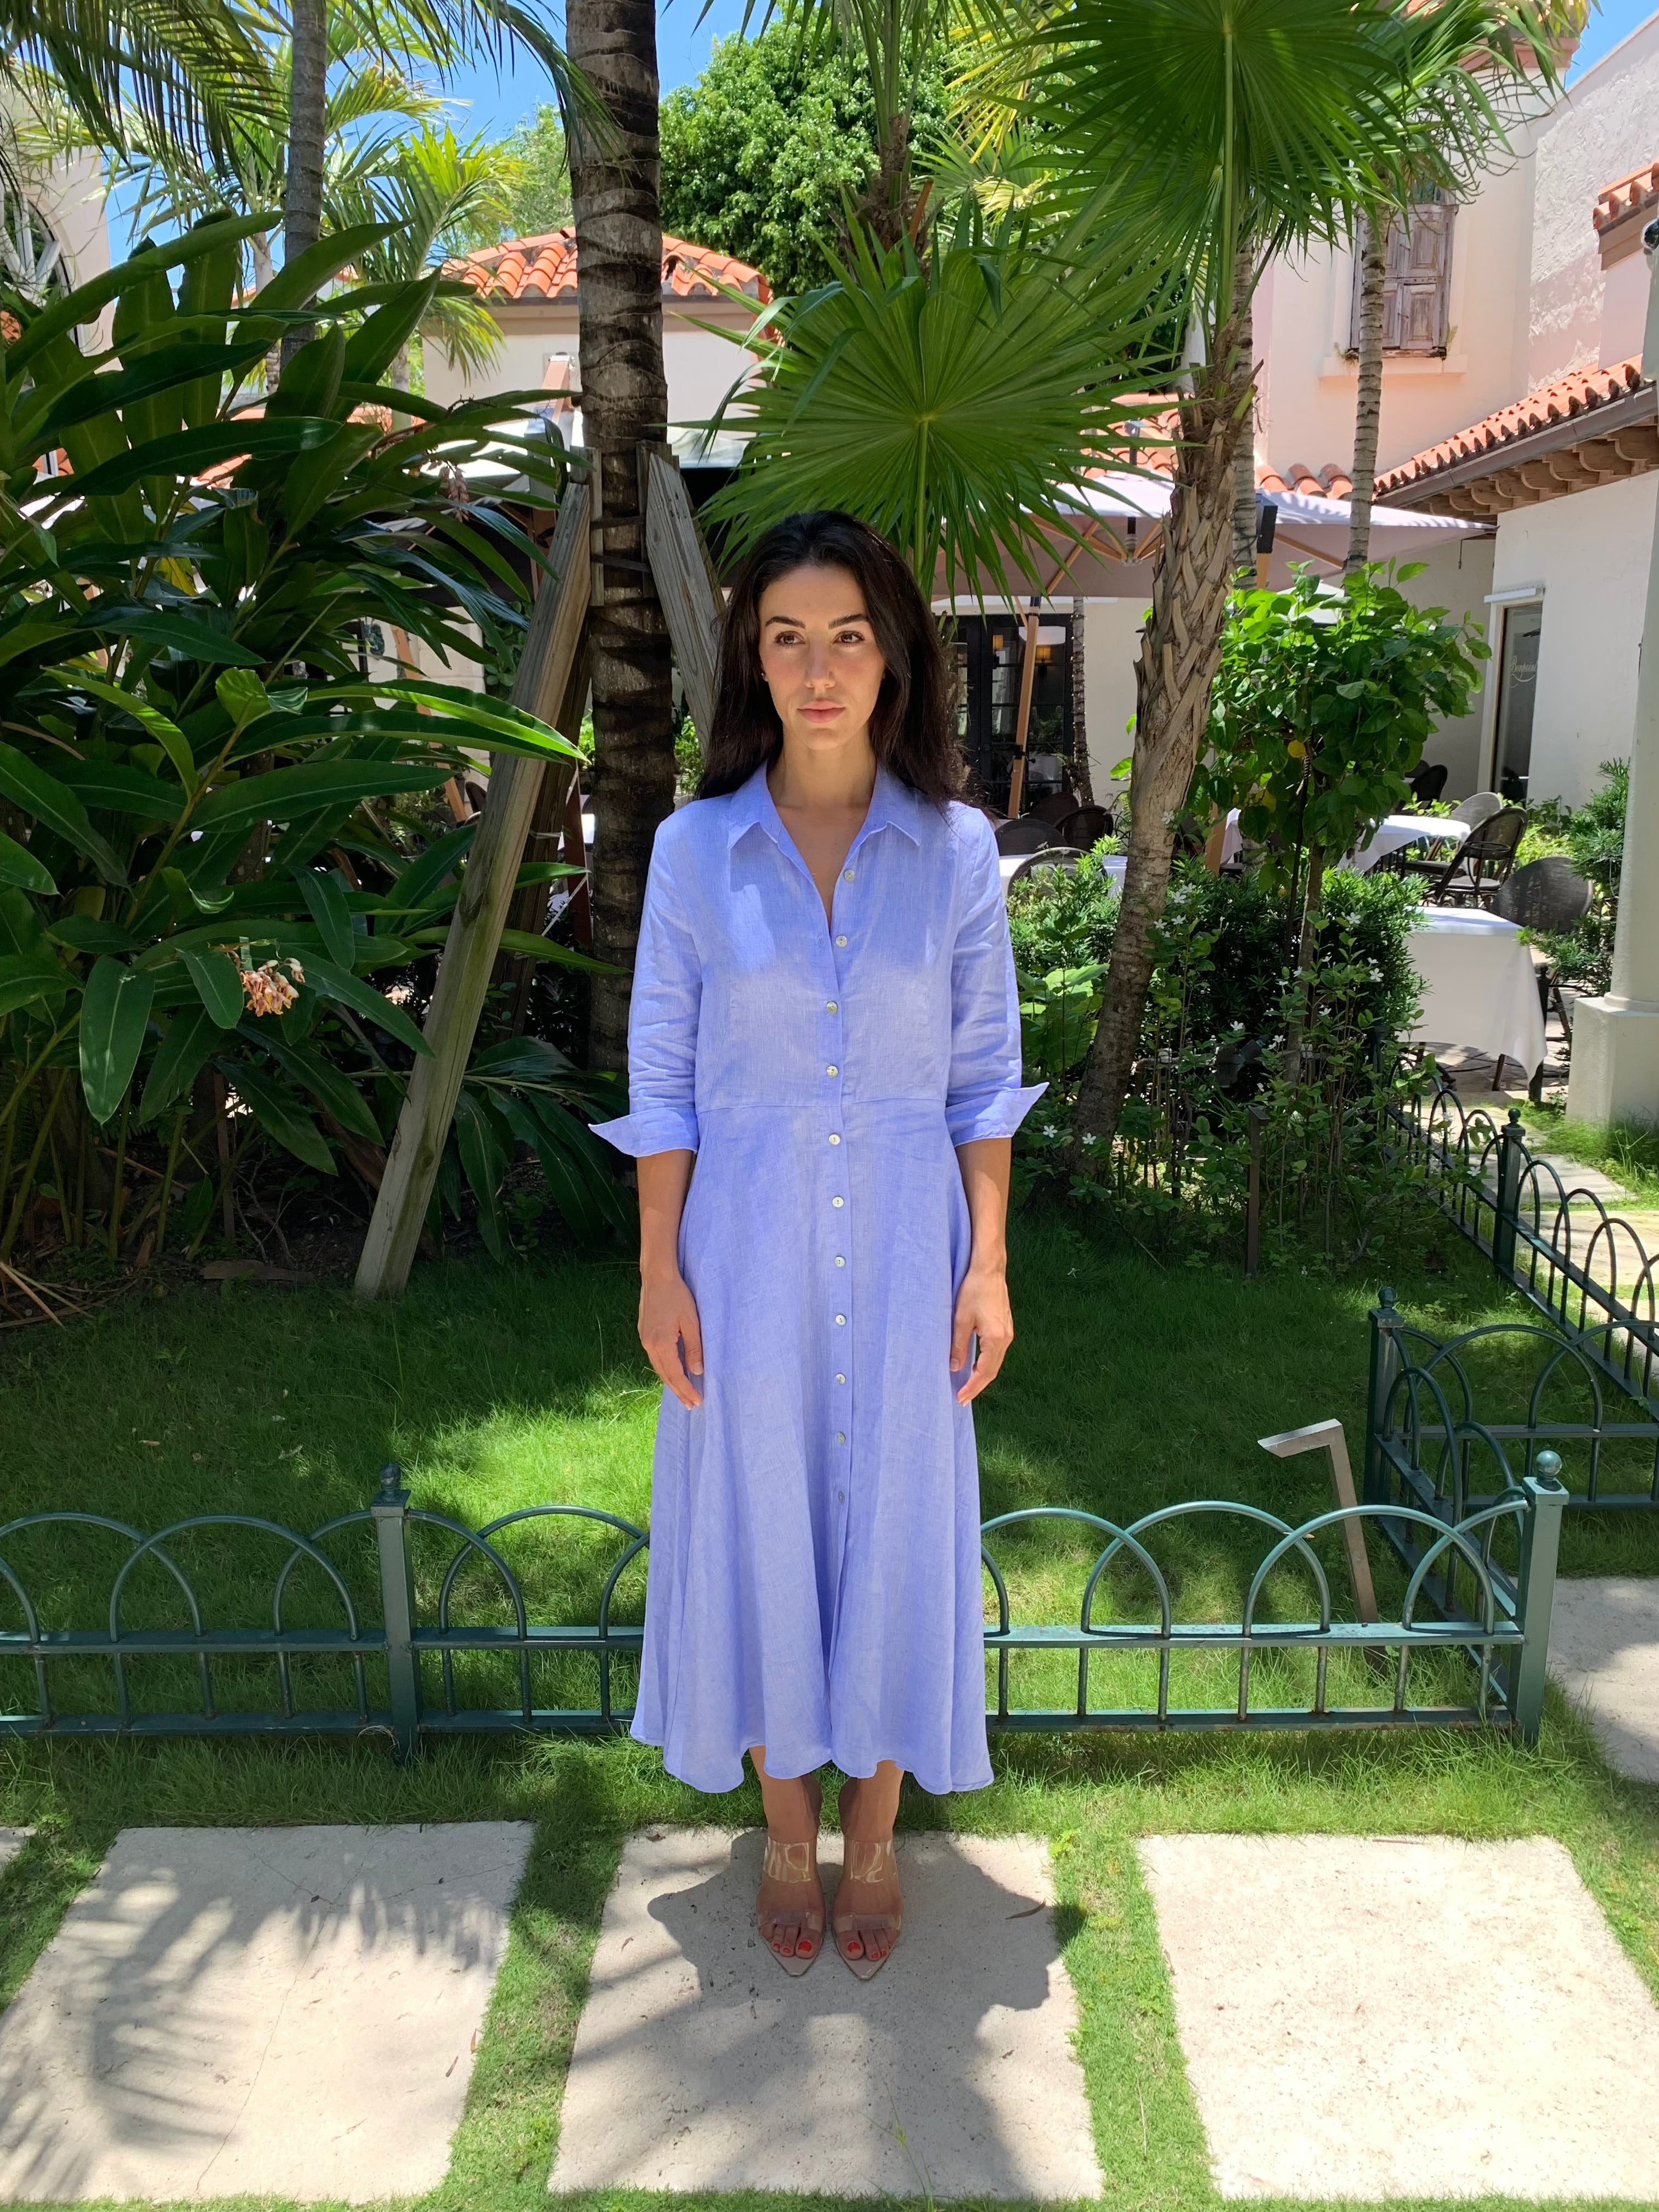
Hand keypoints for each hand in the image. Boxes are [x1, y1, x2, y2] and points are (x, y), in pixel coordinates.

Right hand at [639, 1268, 703, 1408]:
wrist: (657, 1277)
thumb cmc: (678, 1296)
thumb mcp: (692, 1322)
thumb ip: (694, 1348)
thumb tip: (697, 1371)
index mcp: (661, 1344)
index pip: (675, 1375)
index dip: (686, 1390)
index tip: (697, 1402)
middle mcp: (649, 1345)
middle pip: (664, 1376)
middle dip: (679, 1391)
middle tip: (691, 1405)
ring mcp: (644, 1339)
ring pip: (658, 1368)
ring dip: (671, 1382)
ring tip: (684, 1393)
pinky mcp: (644, 1334)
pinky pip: (655, 1358)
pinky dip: (665, 1369)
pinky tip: (673, 1372)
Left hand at [950, 1261, 1012, 1403]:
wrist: (989, 1269)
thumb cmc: (973, 1290)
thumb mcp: (960, 1319)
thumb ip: (958, 1345)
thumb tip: (955, 1368)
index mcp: (995, 1338)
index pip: (984, 1372)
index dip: (972, 1387)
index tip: (960, 1398)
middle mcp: (1006, 1338)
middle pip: (992, 1371)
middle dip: (977, 1386)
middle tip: (962, 1398)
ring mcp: (1008, 1332)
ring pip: (996, 1362)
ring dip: (982, 1375)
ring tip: (968, 1386)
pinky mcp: (1006, 1327)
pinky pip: (997, 1352)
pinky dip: (987, 1363)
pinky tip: (976, 1366)